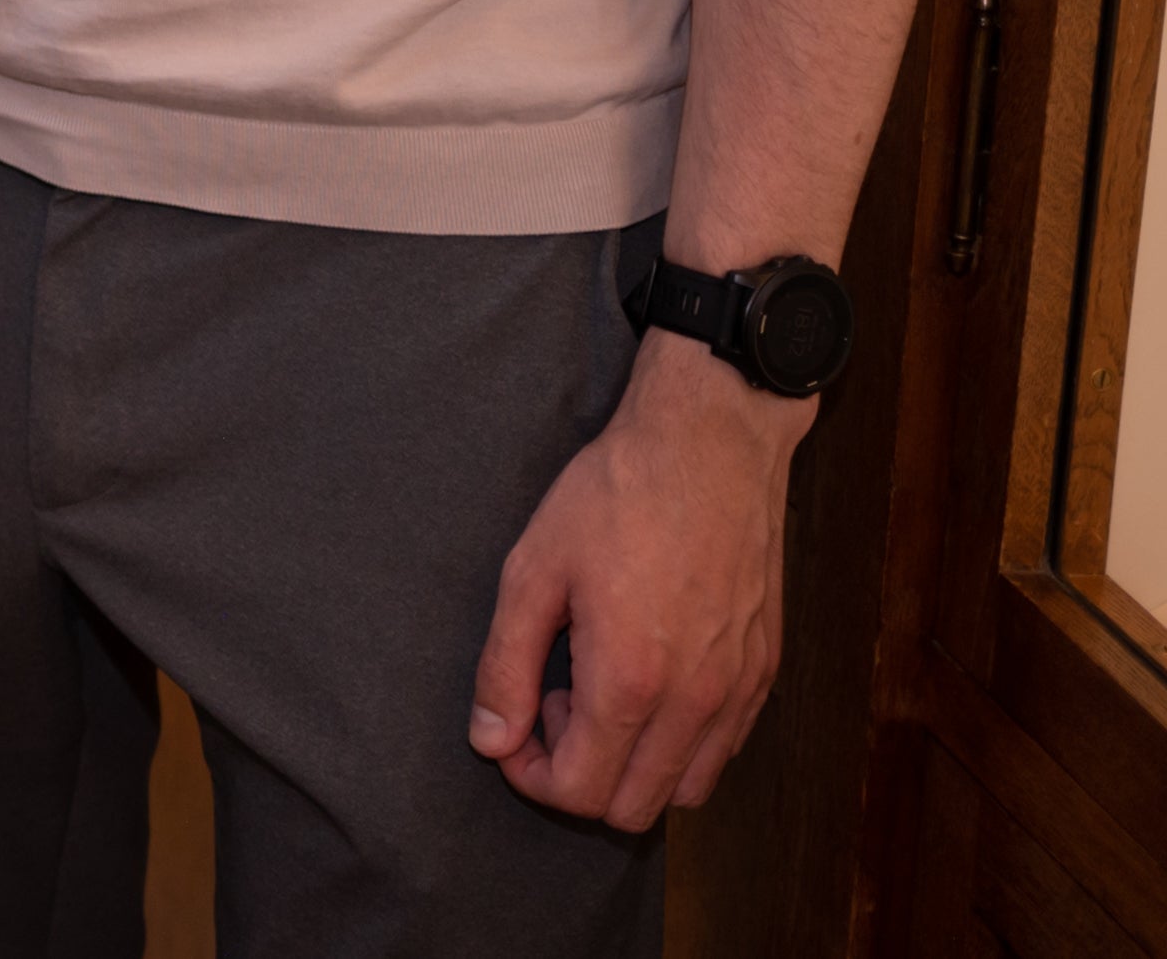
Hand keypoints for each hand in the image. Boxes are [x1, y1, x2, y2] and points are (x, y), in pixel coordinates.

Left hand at [469, 333, 801, 829]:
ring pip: (686, 790)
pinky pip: (722, 750)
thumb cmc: (614, 498)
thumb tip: (490, 742)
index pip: (581, 791)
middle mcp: (697, 703)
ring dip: (632, 764)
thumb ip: (506, 667)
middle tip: (552, 702)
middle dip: (578, 775)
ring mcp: (740, 692)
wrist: (710, 446)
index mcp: (631, 682)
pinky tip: (646, 677)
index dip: (532, 774)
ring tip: (598, 689)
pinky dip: (678, 743)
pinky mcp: (765, 673)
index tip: (513, 727)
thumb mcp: (533, 571)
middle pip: (633, 808)